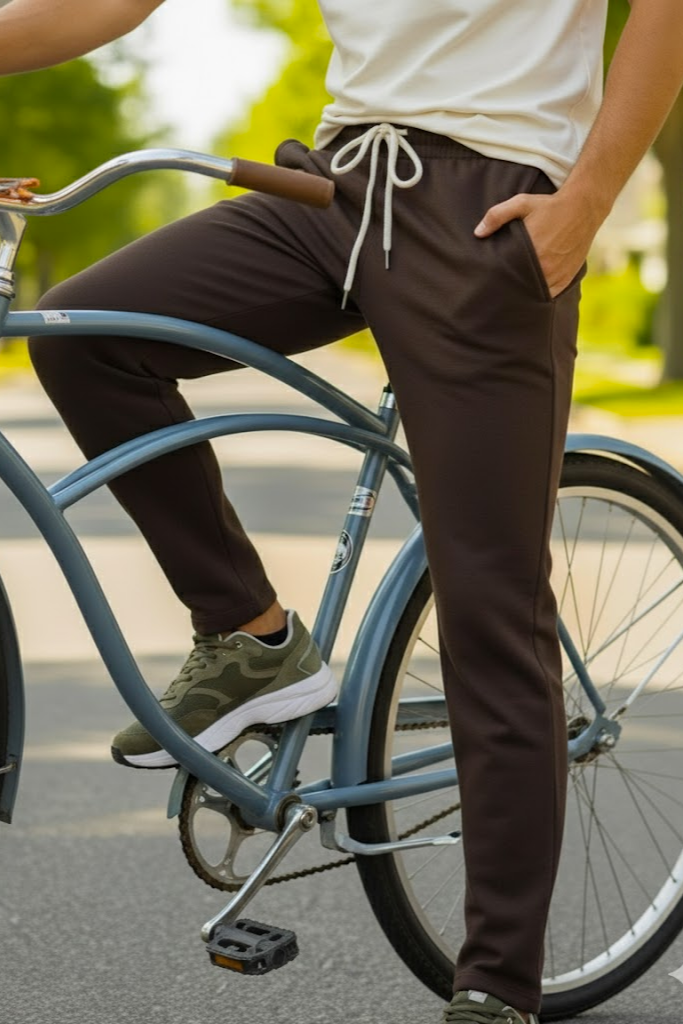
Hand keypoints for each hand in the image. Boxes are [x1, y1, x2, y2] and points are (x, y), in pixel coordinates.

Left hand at [474, 190, 600, 298]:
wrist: (584, 207)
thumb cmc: (550, 205)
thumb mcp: (522, 203)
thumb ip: (497, 215)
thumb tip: (478, 233)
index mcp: (531, 252)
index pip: (508, 275)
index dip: (498, 280)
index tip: (490, 282)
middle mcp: (545, 268)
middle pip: (520, 287)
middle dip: (510, 289)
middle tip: (498, 291)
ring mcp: (557, 275)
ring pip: (535, 294)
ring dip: (525, 293)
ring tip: (512, 294)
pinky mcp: (567, 278)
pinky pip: (550, 294)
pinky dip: (541, 295)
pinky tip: (531, 293)